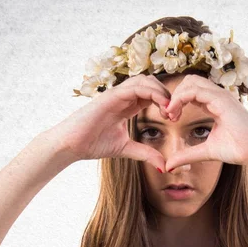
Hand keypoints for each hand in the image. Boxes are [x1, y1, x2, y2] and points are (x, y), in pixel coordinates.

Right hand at [44, 75, 171, 170]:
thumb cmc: (93, 144)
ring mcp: (116, 94)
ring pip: (145, 80)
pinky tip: (162, 106)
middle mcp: (123, 96)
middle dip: (167, 95)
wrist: (72, 145)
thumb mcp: (126, 149)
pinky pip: (135, 87)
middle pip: (151, 83)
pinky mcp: (110, 96)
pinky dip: (152, 92)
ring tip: (170, 110)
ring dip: (161, 92)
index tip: (175, 118)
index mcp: (127, 106)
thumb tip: (164, 166)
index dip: (166, 102)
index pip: (151, 94)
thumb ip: (145, 154)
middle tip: (175, 114)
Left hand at [163, 74, 247, 171]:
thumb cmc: (238, 149)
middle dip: (174, 95)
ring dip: (175, 96)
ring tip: (170, 114)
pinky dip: (181, 98)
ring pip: (191, 82)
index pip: (190, 91)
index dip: (176, 101)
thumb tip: (168, 165)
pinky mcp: (222, 100)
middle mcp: (217, 96)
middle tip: (168, 115)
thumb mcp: (205, 152)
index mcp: (214, 104)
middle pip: (189, 81)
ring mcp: (220, 96)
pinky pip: (195, 90)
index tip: (169, 118)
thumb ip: (187, 155)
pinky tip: (175, 113)